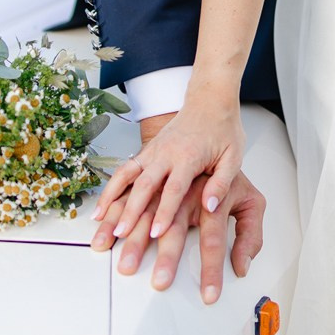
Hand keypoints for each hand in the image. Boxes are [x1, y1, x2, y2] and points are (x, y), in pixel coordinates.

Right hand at [91, 108, 262, 301]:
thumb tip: (211, 206)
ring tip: (100, 221)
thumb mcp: (233, 156)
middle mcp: (167, 152)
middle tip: (122, 234)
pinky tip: (102, 206)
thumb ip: (221, 182)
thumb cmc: (223, 129)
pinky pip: (125, 169)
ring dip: (113, 198)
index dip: (165, 212)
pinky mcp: (147, 150)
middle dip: (132, 211)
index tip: (156, 233)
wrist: (210, 99)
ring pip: (128, 175)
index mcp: (189, 155)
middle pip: (145, 184)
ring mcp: (154, 150)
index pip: (174, 188)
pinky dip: (112, 187)